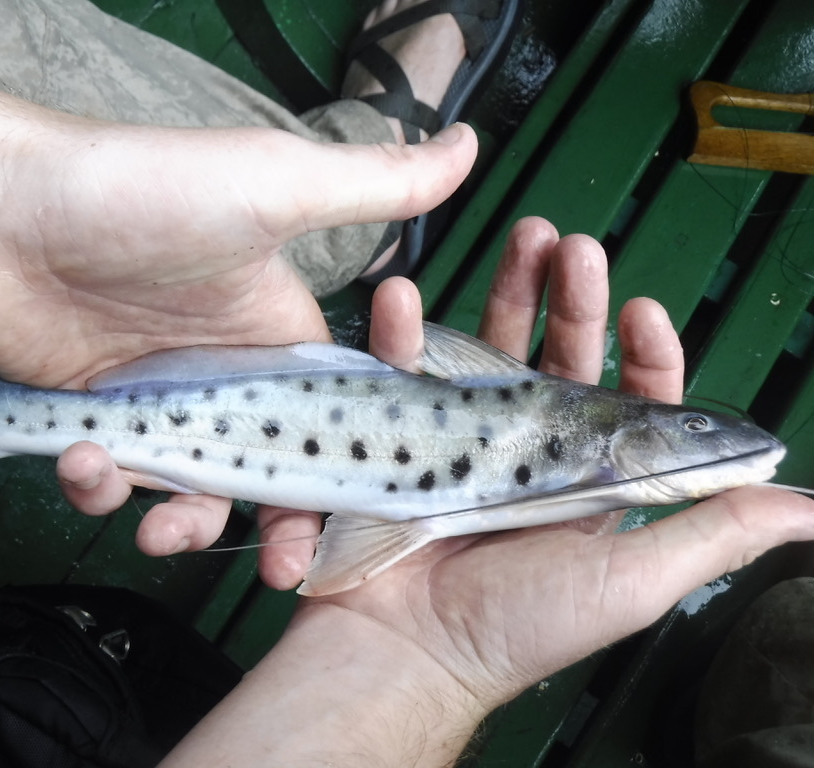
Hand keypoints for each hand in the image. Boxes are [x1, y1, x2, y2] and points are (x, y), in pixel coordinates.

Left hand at [0, 62, 475, 587]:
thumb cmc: (143, 197)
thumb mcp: (273, 187)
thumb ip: (376, 185)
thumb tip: (472, 145)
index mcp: (282, 336)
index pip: (340, 421)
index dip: (355, 474)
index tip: (360, 518)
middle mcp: (228, 377)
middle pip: (273, 476)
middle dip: (284, 529)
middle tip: (285, 570)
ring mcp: (160, 404)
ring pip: (193, 493)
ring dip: (183, 523)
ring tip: (155, 523)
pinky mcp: (96, 422)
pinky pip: (115, 481)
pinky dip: (104, 488)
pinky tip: (88, 462)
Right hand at [303, 216, 813, 713]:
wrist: (405, 646)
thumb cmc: (520, 623)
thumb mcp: (635, 578)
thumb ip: (715, 532)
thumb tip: (809, 510)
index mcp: (588, 485)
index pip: (627, 404)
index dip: (642, 354)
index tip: (643, 310)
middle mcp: (529, 455)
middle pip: (557, 358)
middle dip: (571, 298)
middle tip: (572, 246)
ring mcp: (462, 442)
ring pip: (489, 350)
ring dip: (504, 291)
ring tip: (519, 241)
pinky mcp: (400, 438)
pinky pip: (403, 373)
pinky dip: (402, 332)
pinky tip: (403, 300)